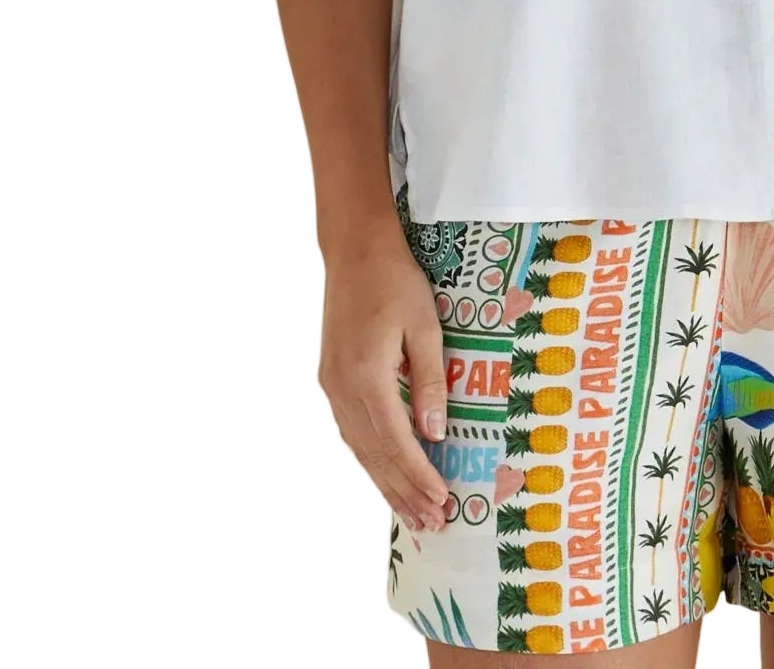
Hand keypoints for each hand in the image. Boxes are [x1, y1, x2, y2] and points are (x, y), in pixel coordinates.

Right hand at [317, 229, 451, 532]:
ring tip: (412, 513)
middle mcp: (342, 389)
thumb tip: (436, 434)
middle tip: (432, 523)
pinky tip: (385, 474)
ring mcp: (331, 386)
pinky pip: (351, 432)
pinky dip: (371, 459)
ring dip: (386, 483)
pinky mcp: (331, 379)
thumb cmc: (397, 281)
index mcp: (366, 376)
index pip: (396, 442)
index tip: (442, 502)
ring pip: (359, 449)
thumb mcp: (425, 326)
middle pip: (374, 455)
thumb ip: (429, 381)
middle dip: (404, 492)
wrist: (354, 250)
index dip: (419, 476)